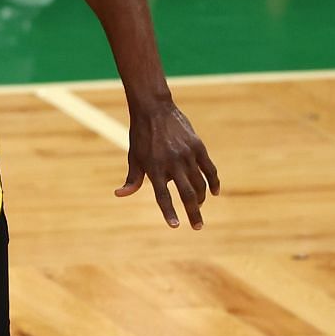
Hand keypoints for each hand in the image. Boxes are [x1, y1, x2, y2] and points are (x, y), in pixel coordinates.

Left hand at [116, 100, 219, 228]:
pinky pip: (209, 168)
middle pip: (186, 194)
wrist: (154, 109)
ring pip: (200, 183)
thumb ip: (132, 179)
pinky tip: (214, 192)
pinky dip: (214, 181)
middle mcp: (172, 163)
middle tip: (197, 226)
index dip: (169, 212)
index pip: (163, 196)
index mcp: (154, 168)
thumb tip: (119, 195)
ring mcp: (187, 155)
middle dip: (193, 212)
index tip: (175, 226)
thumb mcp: (134, 157)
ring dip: (201, 198)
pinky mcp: (198, 147)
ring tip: (198, 206)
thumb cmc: (140, 136)